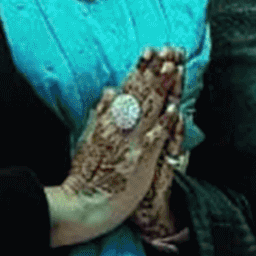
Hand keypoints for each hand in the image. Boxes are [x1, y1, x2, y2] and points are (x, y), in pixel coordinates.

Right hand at [48, 50, 180, 246]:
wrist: (81, 207)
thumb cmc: (88, 176)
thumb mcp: (90, 139)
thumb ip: (101, 115)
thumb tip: (109, 90)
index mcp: (109, 122)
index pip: (128, 90)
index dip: (142, 69)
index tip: (153, 50)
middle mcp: (119, 129)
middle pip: (141, 95)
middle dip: (156, 70)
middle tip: (170, 48)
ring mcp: (129, 144)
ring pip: (148, 111)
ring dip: (161, 88)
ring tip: (173, 68)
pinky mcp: (138, 162)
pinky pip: (153, 140)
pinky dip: (162, 125)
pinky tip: (173, 111)